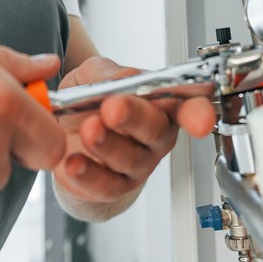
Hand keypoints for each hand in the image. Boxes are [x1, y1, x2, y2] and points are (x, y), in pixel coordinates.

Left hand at [50, 56, 214, 214]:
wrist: (62, 136)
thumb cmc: (89, 103)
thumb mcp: (93, 76)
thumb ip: (107, 74)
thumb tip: (125, 77)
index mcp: (160, 104)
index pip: (189, 107)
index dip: (198, 114)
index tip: (200, 121)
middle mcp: (156, 135)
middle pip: (155, 129)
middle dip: (134, 117)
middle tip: (113, 107)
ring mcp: (139, 164)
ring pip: (129, 158)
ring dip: (107, 144)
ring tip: (88, 129)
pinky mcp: (115, 187)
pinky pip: (106, 185)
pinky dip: (88, 174)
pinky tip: (73, 162)